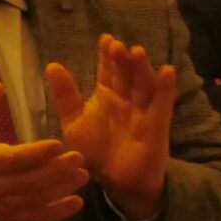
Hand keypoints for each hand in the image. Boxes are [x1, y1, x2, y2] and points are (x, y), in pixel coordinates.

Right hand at [0, 84, 89, 220]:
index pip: (7, 159)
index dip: (33, 154)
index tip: (58, 143)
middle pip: (25, 182)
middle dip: (54, 171)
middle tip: (79, 157)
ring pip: (32, 199)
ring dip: (59, 189)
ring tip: (82, 174)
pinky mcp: (4, 214)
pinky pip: (32, 216)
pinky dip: (55, 212)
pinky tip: (76, 203)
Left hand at [48, 36, 176, 218]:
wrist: (116, 181)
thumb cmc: (95, 151)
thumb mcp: (74, 122)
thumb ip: (65, 95)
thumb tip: (52, 65)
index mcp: (106, 95)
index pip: (108, 70)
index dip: (107, 55)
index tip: (105, 39)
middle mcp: (126, 98)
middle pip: (126, 73)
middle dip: (122, 59)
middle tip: (116, 45)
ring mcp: (144, 109)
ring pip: (144, 83)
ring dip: (142, 67)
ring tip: (137, 51)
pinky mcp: (158, 123)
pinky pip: (163, 103)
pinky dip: (166, 87)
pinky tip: (168, 71)